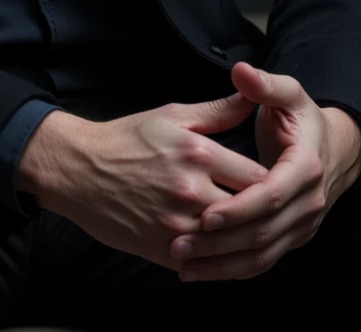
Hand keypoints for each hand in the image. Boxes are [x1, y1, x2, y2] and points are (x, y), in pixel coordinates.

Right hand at [16, 96, 267, 269]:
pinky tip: (226, 252)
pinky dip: (217, 259)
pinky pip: (203, 261)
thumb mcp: (172, 115)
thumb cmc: (127, 139)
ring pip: (228, 242)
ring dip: (242, 239)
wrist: (79, 170)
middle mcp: (190, 190)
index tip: (281, 185)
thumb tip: (252, 98)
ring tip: (256, 235)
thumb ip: (218, 112)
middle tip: (277, 214)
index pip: (257, 177)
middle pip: (248, 212)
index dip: (274, 183)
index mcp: (198, 153)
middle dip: (263, 214)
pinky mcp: (162, 249)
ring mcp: (176, 224)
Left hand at [170, 62, 360, 281]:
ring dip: (222, 264)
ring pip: (262, 255)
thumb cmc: (301, 119)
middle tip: (180, 243)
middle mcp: (309, 203)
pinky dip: (232, 270)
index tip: (206, 215)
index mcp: (306, 167)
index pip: (272, 196)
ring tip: (183, 264)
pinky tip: (201, 272)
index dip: (239, 208)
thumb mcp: (288, 95)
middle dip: (221, 243)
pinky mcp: (292, 239)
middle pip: (264, 232)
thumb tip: (241, 71)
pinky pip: (262, 262)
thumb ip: (264, 85)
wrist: (335, 149)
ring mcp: (302, 226)